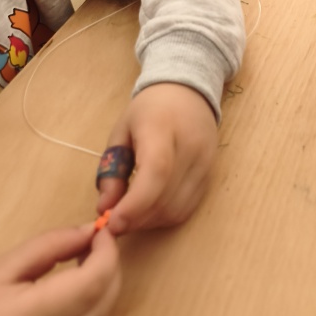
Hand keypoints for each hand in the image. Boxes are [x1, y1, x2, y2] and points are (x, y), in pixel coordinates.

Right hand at [0, 225, 119, 315]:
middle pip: (103, 304)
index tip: (103, 231)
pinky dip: (93, 310)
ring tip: (87, 263)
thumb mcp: (1, 267)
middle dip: (111, 268)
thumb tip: (90, 232)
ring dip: (105, 289)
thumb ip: (49, 246)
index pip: (91, 284)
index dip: (107, 253)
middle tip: (98, 244)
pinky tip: (78, 292)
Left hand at [96, 83, 217, 234]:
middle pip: (166, 197)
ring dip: (150, 221)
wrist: (188, 92)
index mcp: (162, 128)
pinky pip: (188, 207)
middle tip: (113, 222)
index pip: (156, 172)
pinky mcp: (211, 173)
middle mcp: (190, 146)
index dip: (135, 204)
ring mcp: (205, 162)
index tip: (112, 223)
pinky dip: (166, 217)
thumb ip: (112, 170)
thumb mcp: (122, 131)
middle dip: (136, 219)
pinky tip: (151, 210)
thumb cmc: (149, 110)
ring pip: (177, 208)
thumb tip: (105, 209)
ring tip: (131, 215)